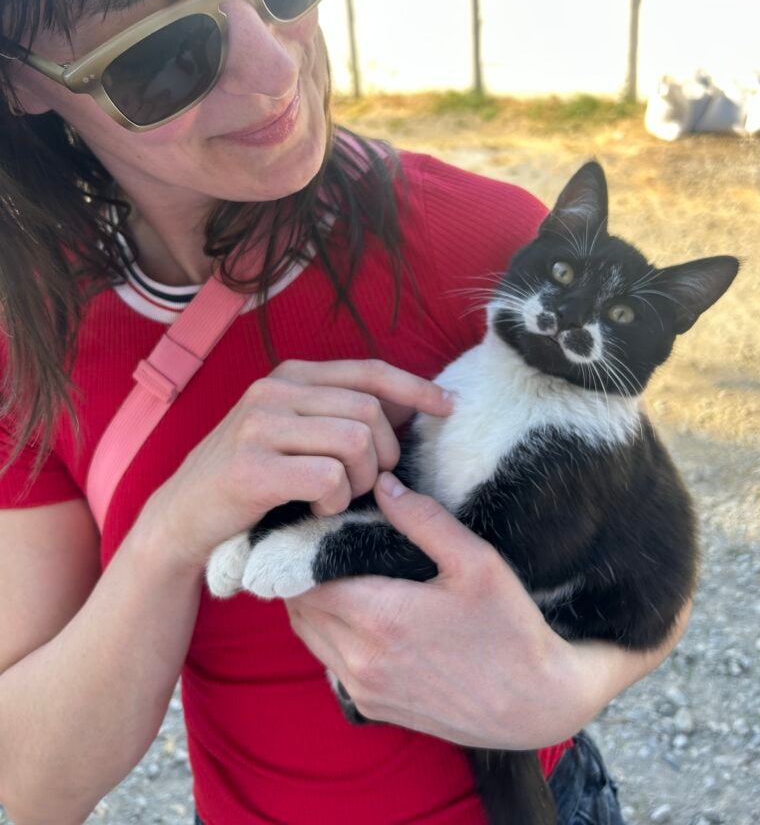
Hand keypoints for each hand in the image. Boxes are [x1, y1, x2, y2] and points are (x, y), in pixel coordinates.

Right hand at [138, 360, 454, 572]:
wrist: (180, 519)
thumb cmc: (251, 478)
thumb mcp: (294, 431)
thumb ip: (340, 412)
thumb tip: (412, 401)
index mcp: (290, 375)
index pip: (368, 371)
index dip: (415, 387)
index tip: (448, 406)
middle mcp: (274, 390)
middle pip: (369, 410)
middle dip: (385, 453)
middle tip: (369, 483)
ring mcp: (259, 426)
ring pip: (355, 441)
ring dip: (362, 480)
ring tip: (340, 497)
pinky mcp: (252, 467)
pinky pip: (329, 477)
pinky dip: (337, 501)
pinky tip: (320, 510)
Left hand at [286, 472, 582, 749]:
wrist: (536, 706)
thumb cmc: (511, 629)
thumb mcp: (476, 562)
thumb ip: (423, 519)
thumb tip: (382, 485)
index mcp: (378, 618)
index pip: (304, 578)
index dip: (303, 548)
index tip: (319, 523)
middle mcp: (359, 659)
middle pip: (299, 607)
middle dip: (304, 573)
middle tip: (325, 541)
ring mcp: (362, 688)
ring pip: (308, 636)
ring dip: (314, 603)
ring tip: (339, 571)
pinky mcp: (371, 706)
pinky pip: (328, 661)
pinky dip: (329, 633)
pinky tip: (359, 611)